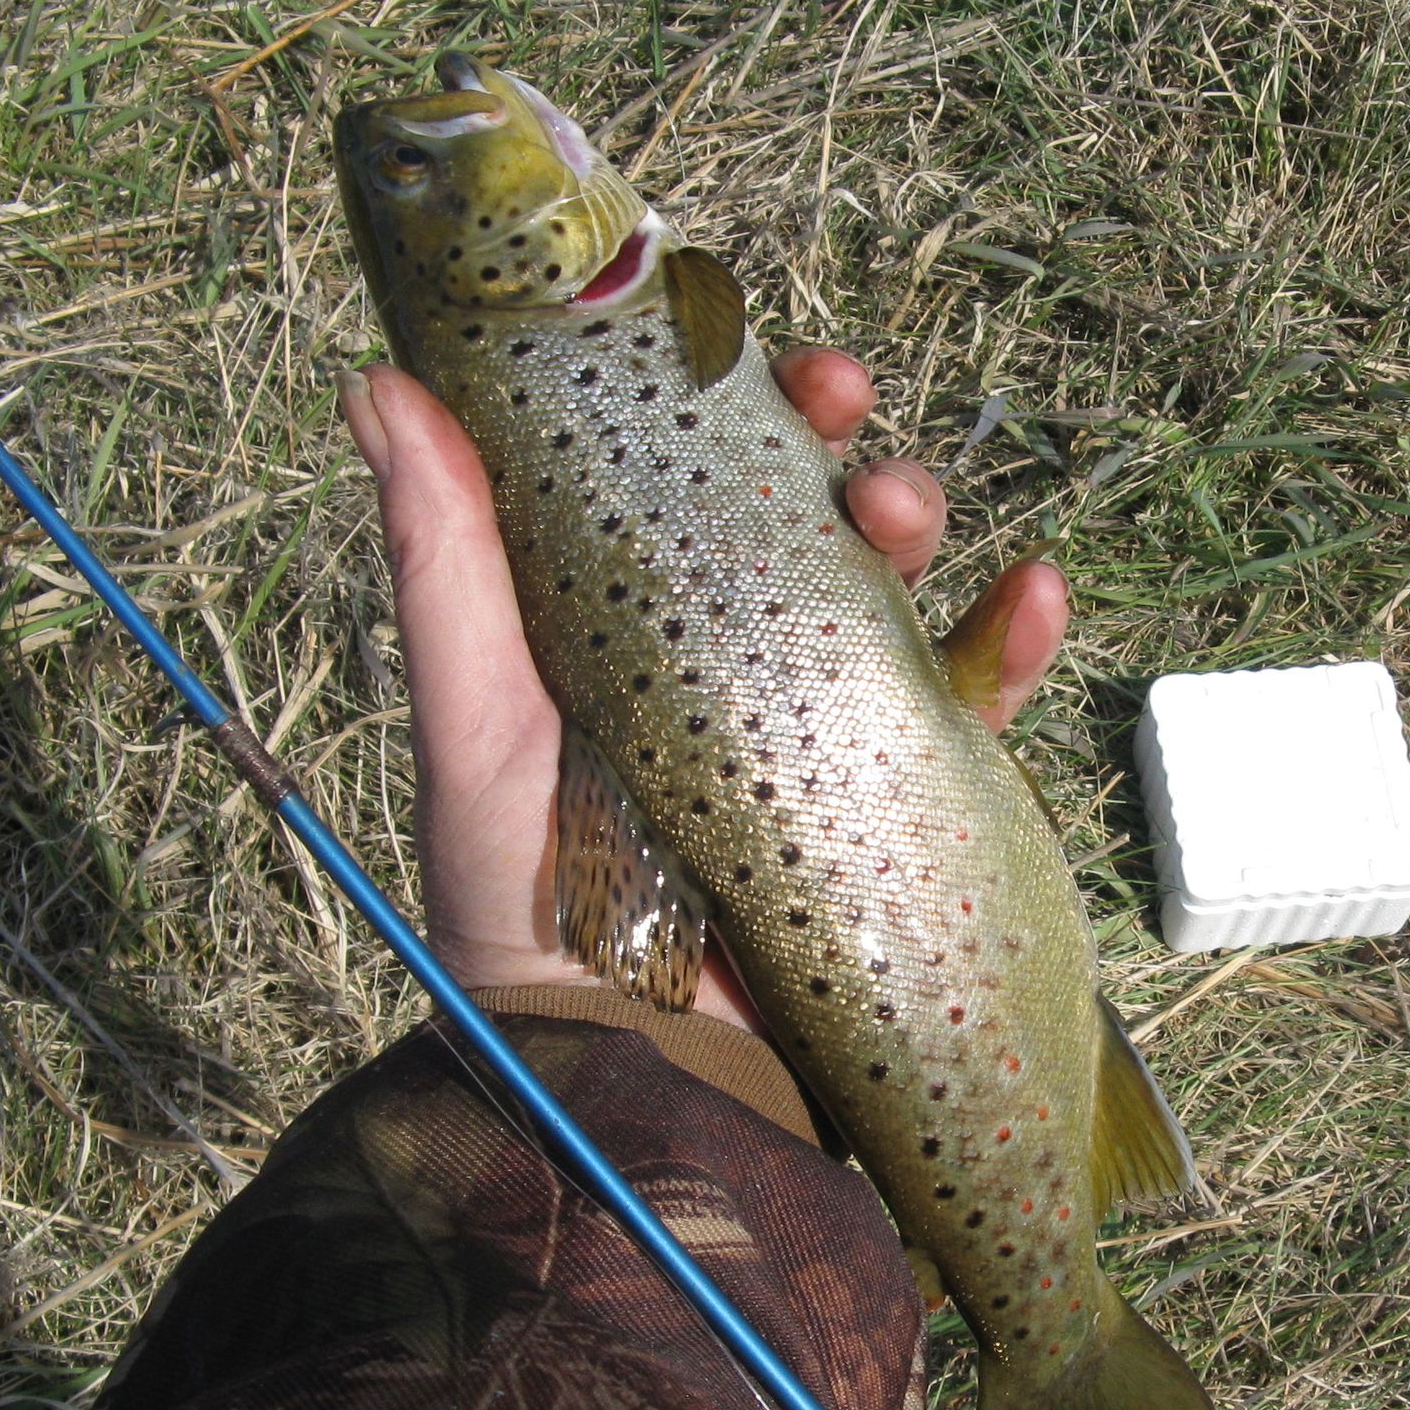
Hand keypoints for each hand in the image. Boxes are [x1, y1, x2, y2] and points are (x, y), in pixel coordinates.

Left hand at [336, 347, 1069, 1028]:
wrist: (634, 1075)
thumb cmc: (526, 909)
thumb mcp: (479, 726)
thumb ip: (448, 567)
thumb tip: (377, 383)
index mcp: (635, 631)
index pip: (685, 481)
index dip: (715, 399)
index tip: (724, 333)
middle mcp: (734, 667)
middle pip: (801, 511)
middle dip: (830, 436)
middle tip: (839, 399)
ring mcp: (826, 732)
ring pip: (895, 583)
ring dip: (916, 514)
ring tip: (903, 508)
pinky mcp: (905, 801)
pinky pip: (978, 705)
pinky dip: (1014, 642)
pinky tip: (1033, 596)